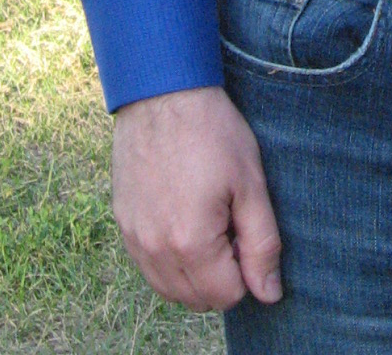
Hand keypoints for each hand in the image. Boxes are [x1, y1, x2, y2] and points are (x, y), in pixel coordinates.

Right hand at [111, 85, 282, 311]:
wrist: (162, 92)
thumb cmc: (212, 131)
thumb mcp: (250, 183)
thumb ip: (262, 245)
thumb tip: (269, 294)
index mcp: (190, 244)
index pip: (227, 296)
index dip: (245, 269)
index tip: (244, 228)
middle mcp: (154, 251)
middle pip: (196, 299)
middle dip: (220, 275)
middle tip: (228, 223)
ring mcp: (133, 239)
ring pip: (169, 289)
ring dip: (193, 272)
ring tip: (206, 220)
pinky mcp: (122, 224)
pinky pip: (148, 267)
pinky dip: (169, 259)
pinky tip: (182, 217)